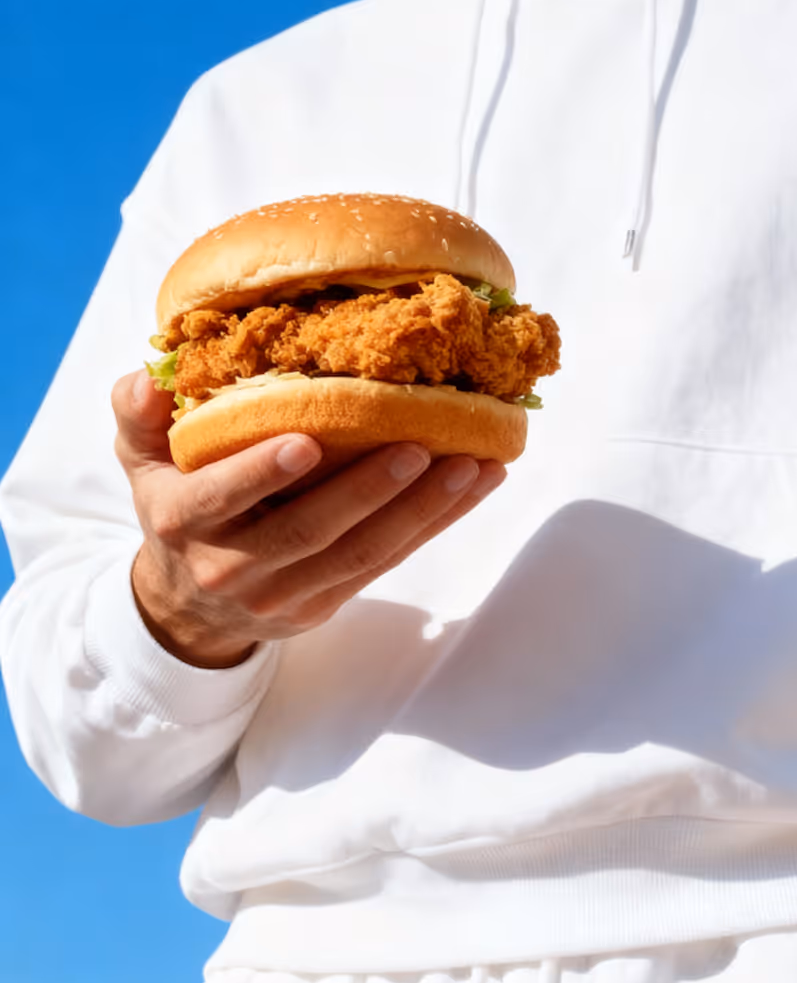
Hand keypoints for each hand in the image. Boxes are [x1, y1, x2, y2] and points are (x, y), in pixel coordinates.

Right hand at [114, 370, 505, 667]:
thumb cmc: (174, 507)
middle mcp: (231, 567)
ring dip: (422, 511)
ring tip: (470, 467)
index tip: (306, 440)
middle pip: (309, 530)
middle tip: (420, 447)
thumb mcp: (139, 462)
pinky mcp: (324, 605)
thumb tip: (149, 376)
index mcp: (182, 522)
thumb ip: (137, 417)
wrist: (187, 604)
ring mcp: (283, 594)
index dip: (260, 473)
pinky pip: (386, 565)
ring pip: (361, 554)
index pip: (219, 498)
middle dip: (368, 491)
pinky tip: (474, 487)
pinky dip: (434, 525)